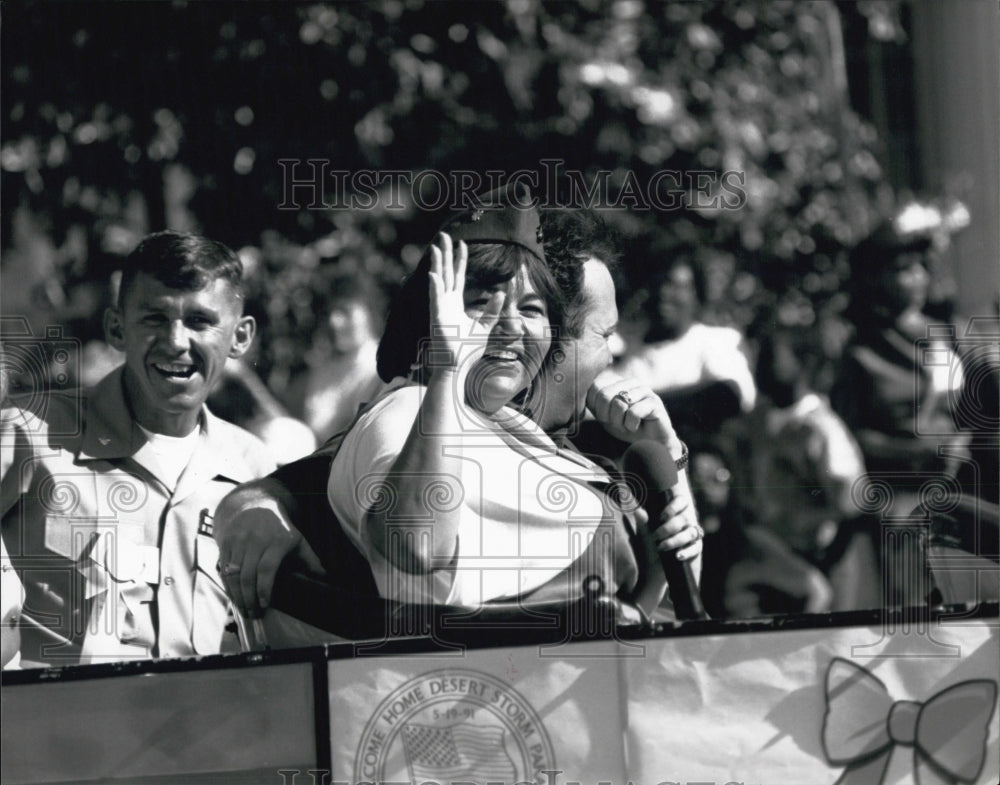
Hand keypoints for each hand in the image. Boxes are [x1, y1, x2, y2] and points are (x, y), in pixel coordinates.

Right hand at [214, 481, 323, 617]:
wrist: (253, 506)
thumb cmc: (279, 529)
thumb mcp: (297, 540)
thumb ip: (310, 560)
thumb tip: (324, 578)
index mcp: (277, 540)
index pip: (267, 568)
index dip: (264, 588)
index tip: (265, 605)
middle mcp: (256, 540)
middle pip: (248, 575)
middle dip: (249, 599)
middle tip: (254, 615)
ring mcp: (238, 541)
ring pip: (234, 574)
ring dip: (237, 596)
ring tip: (244, 611)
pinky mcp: (225, 542)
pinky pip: (224, 569)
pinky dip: (228, 586)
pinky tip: (234, 598)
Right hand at [426, 233, 503, 382]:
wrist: (456, 367)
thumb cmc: (467, 350)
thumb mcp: (485, 327)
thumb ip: (492, 310)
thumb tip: (502, 293)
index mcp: (454, 304)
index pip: (458, 277)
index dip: (460, 260)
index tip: (462, 244)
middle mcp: (445, 303)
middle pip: (446, 273)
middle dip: (445, 255)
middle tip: (443, 236)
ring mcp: (440, 309)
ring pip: (438, 281)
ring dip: (437, 264)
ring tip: (436, 247)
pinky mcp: (437, 318)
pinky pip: (435, 299)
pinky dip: (435, 286)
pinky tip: (434, 274)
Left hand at [586, 369, 680, 450]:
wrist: (650, 444)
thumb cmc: (626, 427)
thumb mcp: (604, 415)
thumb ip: (593, 403)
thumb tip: (579, 396)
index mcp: (617, 382)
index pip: (596, 386)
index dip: (596, 407)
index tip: (606, 418)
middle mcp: (631, 382)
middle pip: (605, 395)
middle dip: (607, 416)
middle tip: (617, 424)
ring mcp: (644, 390)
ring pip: (619, 404)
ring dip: (619, 422)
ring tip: (627, 425)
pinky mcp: (654, 402)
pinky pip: (633, 412)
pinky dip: (631, 425)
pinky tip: (636, 426)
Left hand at [648, 494, 702, 562]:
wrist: (652, 567)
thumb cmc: (648, 544)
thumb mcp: (643, 533)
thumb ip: (642, 522)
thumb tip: (638, 511)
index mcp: (674, 512)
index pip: (681, 501)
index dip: (673, 507)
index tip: (661, 518)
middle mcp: (685, 521)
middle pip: (685, 518)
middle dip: (669, 528)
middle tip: (656, 536)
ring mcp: (692, 534)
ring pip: (691, 533)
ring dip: (676, 540)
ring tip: (662, 547)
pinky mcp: (695, 548)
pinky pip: (696, 548)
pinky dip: (687, 552)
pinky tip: (677, 556)